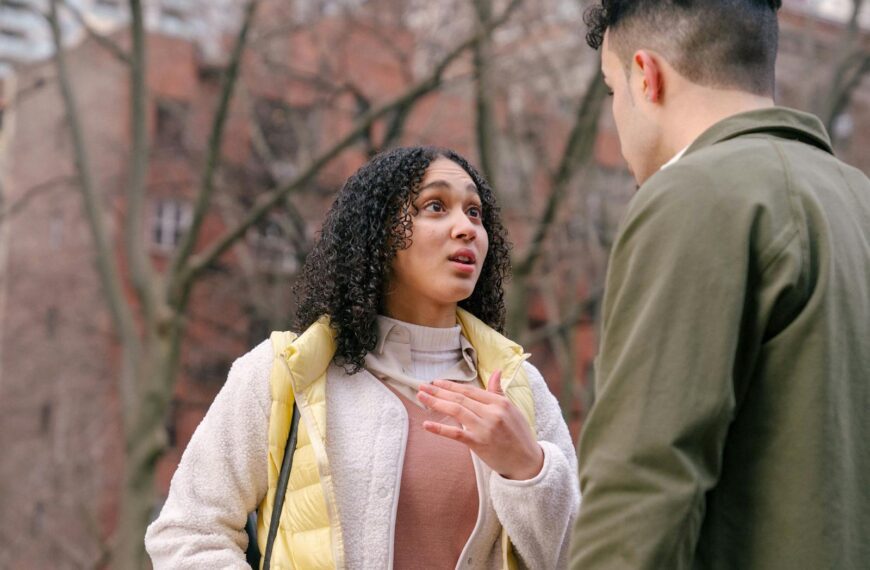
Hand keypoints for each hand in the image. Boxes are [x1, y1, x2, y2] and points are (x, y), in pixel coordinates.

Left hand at [416, 370, 543, 480]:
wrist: (527, 462)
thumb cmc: (519, 435)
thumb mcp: (512, 410)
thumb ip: (499, 392)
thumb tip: (496, 371)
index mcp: (500, 403)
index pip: (470, 391)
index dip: (452, 386)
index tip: (436, 382)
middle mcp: (492, 413)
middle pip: (460, 398)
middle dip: (439, 391)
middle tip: (422, 386)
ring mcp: (485, 428)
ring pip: (456, 411)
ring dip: (436, 403)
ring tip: (421, 397)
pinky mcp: (479, 444)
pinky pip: (456, 434)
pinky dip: (440, 429)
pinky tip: (426, 424)